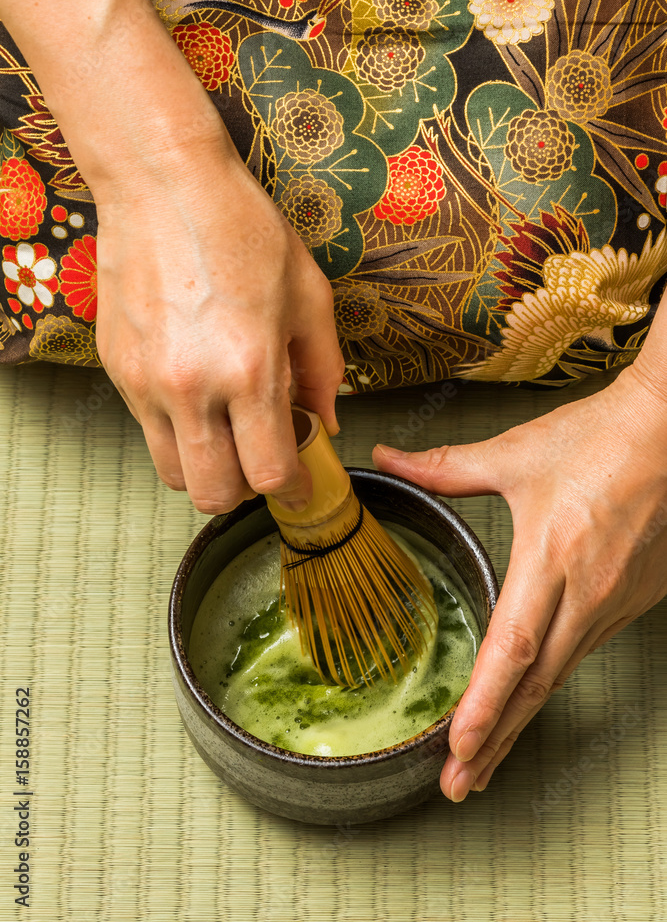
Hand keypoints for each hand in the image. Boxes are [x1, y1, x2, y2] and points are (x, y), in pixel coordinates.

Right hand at [95, 149, 343, 513]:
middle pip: (214, 493)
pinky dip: (177, 429)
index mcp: (249, 370)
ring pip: (173, 473)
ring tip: (227, 433)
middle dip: (246, 491)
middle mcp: (191, 387)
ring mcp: (145, 382)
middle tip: (262, 462)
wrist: (163, 183)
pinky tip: (197, 392)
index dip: (292, 489)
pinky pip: (147, 429)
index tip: (300, 482)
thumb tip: (327, 420)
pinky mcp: (115, 369)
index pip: (269, 473)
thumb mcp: (308, 294)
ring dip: (207, 468)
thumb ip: (324, 368)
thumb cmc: (240, 227)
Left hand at [373, 364, 666, 799]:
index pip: (511, 649)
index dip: (484, 705)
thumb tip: (386, 459)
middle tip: (458, 788)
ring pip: (561, 677)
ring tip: (486, 763)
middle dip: (494, 742)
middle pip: (535, 686)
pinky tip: (531, 699)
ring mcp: (615, 603)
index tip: (456, 750)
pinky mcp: (634, 601)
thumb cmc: (596, 439)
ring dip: (521, 721)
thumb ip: (444, 467)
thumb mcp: (513, 454)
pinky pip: (585, 652)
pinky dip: (551, 684)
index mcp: (551, 557)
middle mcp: (587, 593)